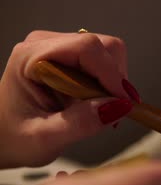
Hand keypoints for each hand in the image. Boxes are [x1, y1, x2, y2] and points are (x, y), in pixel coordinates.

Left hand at [0, 30, 140, 167]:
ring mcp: (61, 49)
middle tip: (112, 112)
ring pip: (110, 54)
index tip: (125, 103)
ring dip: (114, 84)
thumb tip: (120, 106)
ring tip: (101, 110)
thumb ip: (81, 123)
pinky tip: (96, 105)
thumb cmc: (14, 138)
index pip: (86, 48)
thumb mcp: (45, 139)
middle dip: (115, 80)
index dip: (111, 74)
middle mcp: (47, 45)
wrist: (2, 137)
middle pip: (103, 47)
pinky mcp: (73, 58)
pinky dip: (111, 85)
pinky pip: (106, 63)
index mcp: (31, 57)